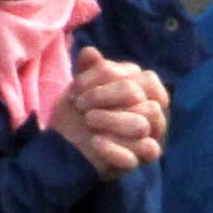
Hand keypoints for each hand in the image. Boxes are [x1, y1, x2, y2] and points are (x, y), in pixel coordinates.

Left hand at [53, 50, 167, 177]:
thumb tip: (89, 51)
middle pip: (146, 98)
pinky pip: (141, 153)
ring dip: (112, 120)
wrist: (60, 151)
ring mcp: (147, 138)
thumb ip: (88, 72)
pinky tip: (95, 143)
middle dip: (108, 96)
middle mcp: (152, 114)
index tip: (76, 88)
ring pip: (143, 124)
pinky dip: (115, 148)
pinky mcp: (138, 160)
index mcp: (144, 92)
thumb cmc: (76, 118)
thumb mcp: (79, 92)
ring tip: (88, 121)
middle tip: (81, 105)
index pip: (144, 78)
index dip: (110, 78)